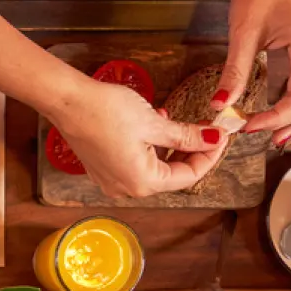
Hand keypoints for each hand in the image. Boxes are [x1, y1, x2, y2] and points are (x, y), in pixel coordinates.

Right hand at [53, 78, 229, 198]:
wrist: (68, 102)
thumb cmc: (106, 112)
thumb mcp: (155, 123)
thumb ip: (187, 136)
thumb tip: (213, 139)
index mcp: (142, 182)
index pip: (188, 176)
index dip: (209, 155)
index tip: (221, 136)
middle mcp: (127, 188)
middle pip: (171, 176)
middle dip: (192, 152)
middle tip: (208, 130)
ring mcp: (112, 181)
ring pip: (154, 169)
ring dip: (172, 149)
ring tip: (180, 124)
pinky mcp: (103, 169)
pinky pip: (136, 164)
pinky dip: (151, 149)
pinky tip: (155, 128)